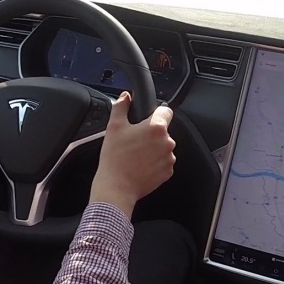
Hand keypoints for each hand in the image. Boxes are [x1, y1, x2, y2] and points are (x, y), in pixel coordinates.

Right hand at [89, 92, 175, 217]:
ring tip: (136, 155)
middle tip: (134, 140)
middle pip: (163, 130)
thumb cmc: (114, 158)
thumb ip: (121, 106)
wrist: (116, 187)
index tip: (147, 118)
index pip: (166, 111)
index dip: (156, 112)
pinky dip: (155, 162)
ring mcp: (169, 158)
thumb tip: (125, 96)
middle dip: (151, 134)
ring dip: (153, 148)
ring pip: (163, 146)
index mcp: (156, 127)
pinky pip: (163, 161)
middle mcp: (167, 142)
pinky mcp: (168, 172)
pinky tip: (140, 165)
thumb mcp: (114, 127)